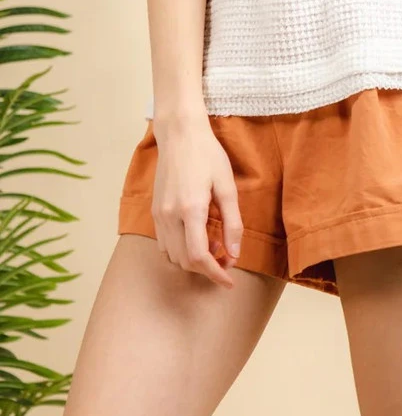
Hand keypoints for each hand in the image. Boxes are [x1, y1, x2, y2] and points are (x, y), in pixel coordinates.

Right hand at [151, 116, 243, 287]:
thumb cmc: (207, 155)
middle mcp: (169, 216)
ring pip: (172, 256)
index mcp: (190, 210)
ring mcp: (158, 214)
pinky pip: (164, 243)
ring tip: (214, 244)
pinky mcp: (154, 211)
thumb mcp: (227, 185)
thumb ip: (232, 221)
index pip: (199, 257)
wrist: (179, 134)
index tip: (229, 281)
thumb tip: (235, 253)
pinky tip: (196, 235)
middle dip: (207, 268)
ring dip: (193, 260)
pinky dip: (180, 250)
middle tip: (227, 258)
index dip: (215, 274)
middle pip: (184, 262)